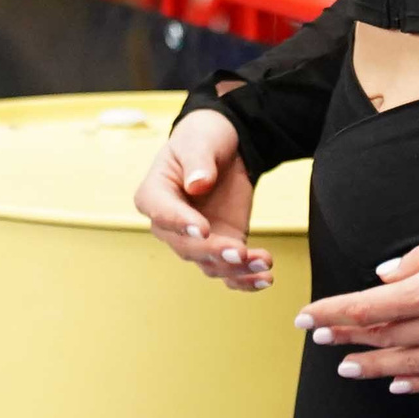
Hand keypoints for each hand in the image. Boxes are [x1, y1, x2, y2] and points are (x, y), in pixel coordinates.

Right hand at [135, 109, 273, 290]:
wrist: (224, 147)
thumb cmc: (202, 138)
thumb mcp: (200, 141)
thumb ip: (198, 161)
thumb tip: (198, 184)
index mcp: (154, 195)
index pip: (161, 213)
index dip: (180, 223)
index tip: (202, 229)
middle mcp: (170, 225)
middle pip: (187, 247)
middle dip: (214, 252)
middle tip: (239, 251)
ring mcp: (197, 240)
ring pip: (211, 264)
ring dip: (237, 268)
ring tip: (263, 263)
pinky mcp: (222, 246)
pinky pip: (230, 270)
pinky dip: (247, 278)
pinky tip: (265, 278)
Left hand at [296, 206, 418, 393]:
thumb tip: (384, 276)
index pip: (370, 307)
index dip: (334, 313)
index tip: (307, 317)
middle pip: (386, 337)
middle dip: (348, 337)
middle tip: (319, 340)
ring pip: (412, 365)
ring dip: (375, 367)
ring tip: (348, 368)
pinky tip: (399, 385)